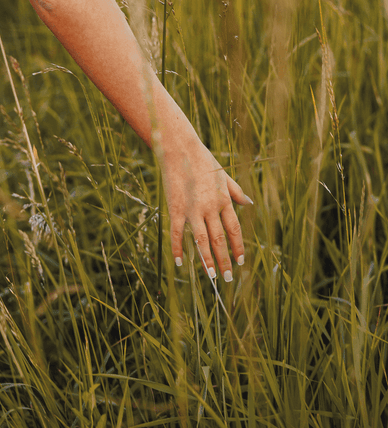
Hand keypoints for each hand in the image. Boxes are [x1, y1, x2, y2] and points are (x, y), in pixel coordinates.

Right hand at [163, 138, 251, 280]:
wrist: (179, 148)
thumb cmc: (202, 159)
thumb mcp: (224, 175)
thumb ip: (236, 191)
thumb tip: (250, 203)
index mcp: (224, 200)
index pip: (234, 230)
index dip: (238, 247)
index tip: (240, 261)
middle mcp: (210, 207)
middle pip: (220, 240)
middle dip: (225, 261)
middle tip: (228, 279)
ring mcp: (192, 209)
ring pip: (202, 241)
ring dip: (207, 261)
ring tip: (212, 277)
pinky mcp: (176, 208)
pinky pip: (178, 233)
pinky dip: (178, 249)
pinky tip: (180, 262)